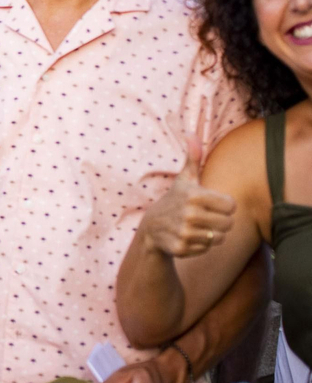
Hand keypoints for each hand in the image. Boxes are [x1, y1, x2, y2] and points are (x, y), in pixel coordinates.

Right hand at [137, 137, 235, 257]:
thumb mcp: (184, 180)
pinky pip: (207, 249)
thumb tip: (191, 134)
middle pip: (229, 224)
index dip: (224, 206)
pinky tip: (189, 238)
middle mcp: (188, 214)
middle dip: (220, 222)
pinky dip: (200, 245)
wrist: (151, 228)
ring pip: (219, 238)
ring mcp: (184, 232)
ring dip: (211, 234)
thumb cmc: (175, 200)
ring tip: (197, 227)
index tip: (211, 204)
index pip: (231, 206)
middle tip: (205, 218)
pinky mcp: (181, 248)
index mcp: (194, 195)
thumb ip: (193, 159)